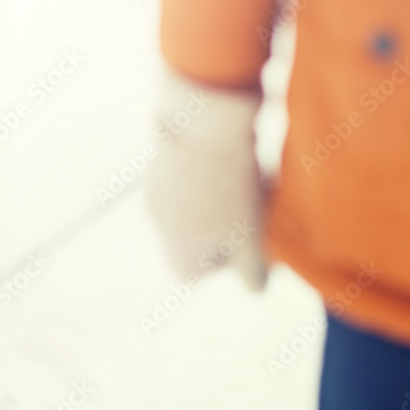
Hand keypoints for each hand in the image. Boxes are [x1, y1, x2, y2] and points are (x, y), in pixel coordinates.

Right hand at [144, 67, 267, 291]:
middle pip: (188, 238)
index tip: (240, 244)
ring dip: (212, 198)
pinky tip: (228, 156)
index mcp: (176, 246)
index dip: (216, 264)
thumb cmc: (230, 189)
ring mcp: (155, 188)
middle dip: (218, 228)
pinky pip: (182, 176)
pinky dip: (202, 172)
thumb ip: (251, 272)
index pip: (187, 272)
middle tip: (248, 210)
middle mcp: (158, 222)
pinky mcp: (160, 157)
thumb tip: (254, 287)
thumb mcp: (250, 239)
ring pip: (187, 205)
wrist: (205, 122)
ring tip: (244, 179)